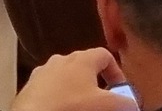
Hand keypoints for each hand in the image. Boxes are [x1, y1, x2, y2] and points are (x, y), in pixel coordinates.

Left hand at [11, 48, 128, 110]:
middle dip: (97, 85)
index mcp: (80, 59)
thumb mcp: (105, 105)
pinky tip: (62, 109)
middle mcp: (59, 61)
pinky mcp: (29, 90)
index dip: (117, 72)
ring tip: (81, 106)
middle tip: (103, 102)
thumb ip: (124, 102)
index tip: (121, 90)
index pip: (104, 55)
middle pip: (84, 68)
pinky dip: (59, 99)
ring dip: (76, 92)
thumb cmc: (70, 106)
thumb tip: (132, 104)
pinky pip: (50, 91)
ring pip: (65, 79)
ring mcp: (42, 74)